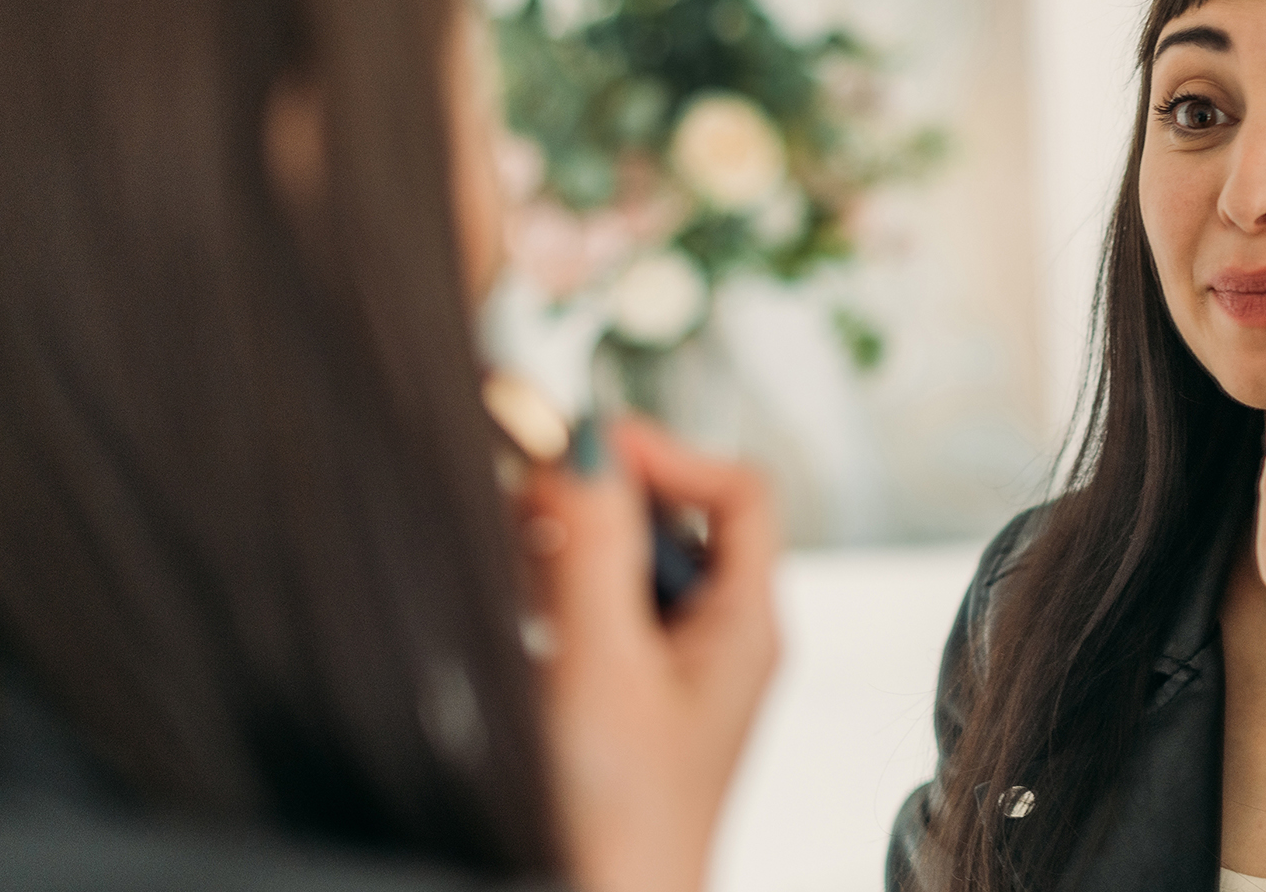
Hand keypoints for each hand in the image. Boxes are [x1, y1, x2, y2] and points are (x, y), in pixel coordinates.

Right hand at [524, 417, 781, 891]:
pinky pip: (603, 613)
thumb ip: (592, 552)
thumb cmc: (620, 822)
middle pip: (676, 518)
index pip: (740, 490)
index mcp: (747, 624)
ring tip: (518, 561)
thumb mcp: (600, 667)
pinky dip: (559, 595)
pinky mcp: (632, 698)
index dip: (665, 454)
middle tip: (527, 498)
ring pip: (630, 564)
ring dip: (572, 547)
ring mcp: (678, 668)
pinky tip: (519, 615)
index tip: (583, 450)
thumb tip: (587, 444)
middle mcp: (723, 638)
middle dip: (601, 500)